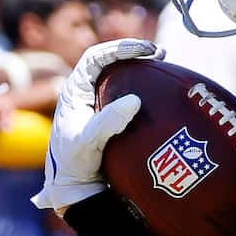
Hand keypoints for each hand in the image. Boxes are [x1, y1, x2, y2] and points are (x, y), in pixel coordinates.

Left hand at [33, 38, 157, 210]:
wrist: (75, 187)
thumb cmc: (75, 165)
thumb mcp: (88, 143)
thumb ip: (108, 122)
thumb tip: (134, 100)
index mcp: (73, 91)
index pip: (95, 57)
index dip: (119, 48)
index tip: (145, 50)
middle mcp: (85, 93)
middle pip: (108, 61)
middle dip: (133, 52)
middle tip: (160, 53)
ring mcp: (98, 104)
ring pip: (118, 75)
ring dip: (140, 67)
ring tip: (162, 64)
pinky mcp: (110, 116)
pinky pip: (127, 92)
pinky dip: (144, 86)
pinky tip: (161, 90)